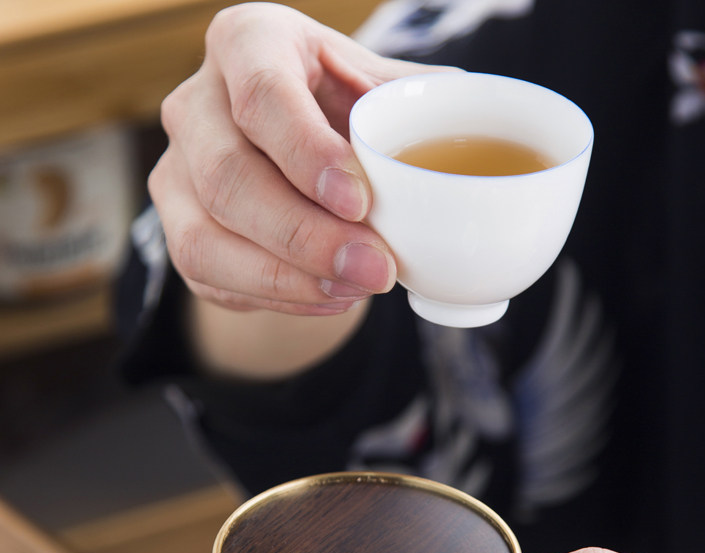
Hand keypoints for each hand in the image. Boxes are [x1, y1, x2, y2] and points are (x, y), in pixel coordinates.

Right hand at [149, 2, 445, 313]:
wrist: (297, 157)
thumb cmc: (345, 114)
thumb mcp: (382, 91)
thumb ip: (418, 106)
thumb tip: (470, 144)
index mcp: (249, 43)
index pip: (262, 94)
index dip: (307, 153)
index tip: (360, 202)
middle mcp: (197, 103)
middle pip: (228, 177)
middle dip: (305, 235)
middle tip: (377, 270)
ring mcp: (176, 171)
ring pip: (204, 238)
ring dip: (286, 278)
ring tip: (356, 290)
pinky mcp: (176, 229)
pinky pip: (208, 276)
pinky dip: (273, 297)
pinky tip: (329, 298)